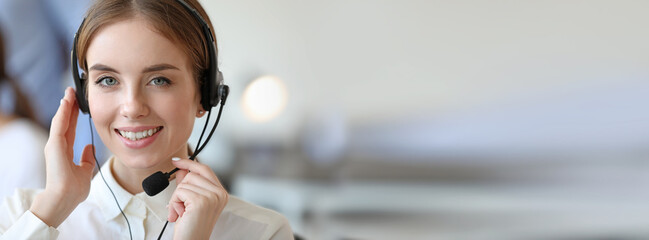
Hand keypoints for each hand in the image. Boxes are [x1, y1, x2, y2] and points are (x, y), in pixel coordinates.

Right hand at [29, 87, 95, 226]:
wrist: (64, 199)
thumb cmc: (73, 190)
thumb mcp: (84, 171)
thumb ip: (86, 158)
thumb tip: (89, 147)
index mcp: (65, 151)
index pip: (71, 128)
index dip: (74, 115)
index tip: (77, 103)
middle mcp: (58, 146)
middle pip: (65, 121)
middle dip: (69, 105)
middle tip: (72, 90)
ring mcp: (54, 145)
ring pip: (60, 120)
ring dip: (65, 105)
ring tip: (69, 91)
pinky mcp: (53, 146)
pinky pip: (59, 125)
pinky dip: (63, 112)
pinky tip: (66, 101)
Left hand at [168, 158, 228, 238]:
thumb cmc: (190, 227)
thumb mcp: (189, 202)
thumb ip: (188, 185)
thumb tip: (182, 170)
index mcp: (221, 193)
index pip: (204, 170)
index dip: (189, 164)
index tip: (177, 162)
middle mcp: (220, 194)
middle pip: (192, 175)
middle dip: (180, 189)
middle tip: (180, 206)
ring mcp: (212, 197)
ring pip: (184, 182)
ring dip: (176, 198)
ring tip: (182, 212)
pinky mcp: (201, 201)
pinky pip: (180, 191)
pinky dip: (174, 202)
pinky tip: (180, 213)